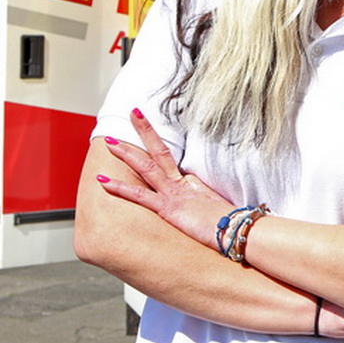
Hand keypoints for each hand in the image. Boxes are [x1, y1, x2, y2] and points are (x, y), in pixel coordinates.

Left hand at [96, 108, 231, 247]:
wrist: (240, 229)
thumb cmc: (234, 224)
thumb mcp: (222, 210)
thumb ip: (212, 205)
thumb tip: (215, 206)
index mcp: (194, 184)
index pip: (171, 163)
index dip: (158, 148)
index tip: (149, 136)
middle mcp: (183, 184)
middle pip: (160, 152)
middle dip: (146, 132)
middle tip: (134, 113)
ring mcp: (175, 194)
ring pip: (147, 167)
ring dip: (127, 153)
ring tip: (109, 142)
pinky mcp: (169, 208)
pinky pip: (140, 195)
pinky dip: (120, 187)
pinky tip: (103, 181)